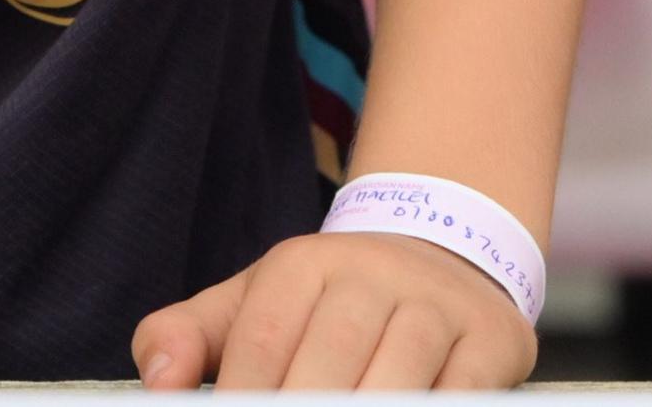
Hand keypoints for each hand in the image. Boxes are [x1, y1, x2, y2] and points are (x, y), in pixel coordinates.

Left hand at [136, 227, 535, 389]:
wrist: (440, 258)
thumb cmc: (326, 304)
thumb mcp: (251, 302)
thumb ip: (187, 338)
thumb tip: (159, 383)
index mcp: (301, 265)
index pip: (261, 341)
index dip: (243, 402)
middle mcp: (371, 274)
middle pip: (327, 366)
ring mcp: (437, 306)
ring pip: (393, 386)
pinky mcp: (492, 341)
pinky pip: (458, 397)